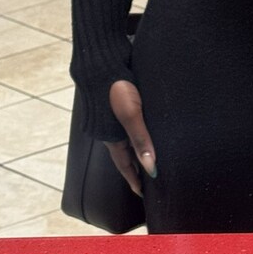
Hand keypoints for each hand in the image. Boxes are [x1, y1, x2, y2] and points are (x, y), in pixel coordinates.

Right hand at [106, 79, 156, 196]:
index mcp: (111, 137)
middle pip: (125, 153)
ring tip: (148, 155)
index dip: (134, 179)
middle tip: (150, 176)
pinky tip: (143, 127)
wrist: (101, 60)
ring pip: (126, 138)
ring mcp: (112, 117)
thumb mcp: (131, 114)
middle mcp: (109, 130)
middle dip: (136, 165)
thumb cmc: (116, 86)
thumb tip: (151, 168)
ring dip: (136, 148)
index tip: (142, 193)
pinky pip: (126, 124)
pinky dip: (134, 132)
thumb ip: (141, 140)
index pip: (124, 165)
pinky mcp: (116, 104)